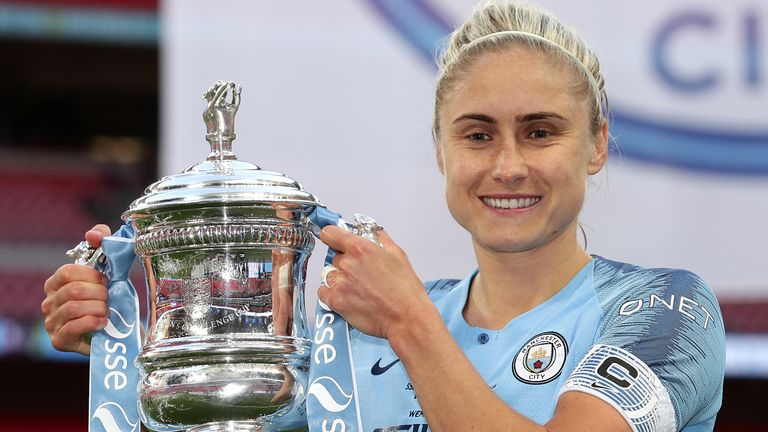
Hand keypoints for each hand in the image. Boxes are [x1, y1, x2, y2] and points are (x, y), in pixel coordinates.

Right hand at [41, 224, 110, 354]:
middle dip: (99, 293)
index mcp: (56, 283)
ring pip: (75, 308)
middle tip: (109, 298)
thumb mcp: (108, 271)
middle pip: (74, 290)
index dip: (90, 274)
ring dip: (98, 308)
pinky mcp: (59, 340)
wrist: (116, 333)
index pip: (67, 271)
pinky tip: (102, 323)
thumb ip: (102, 245)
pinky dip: (93, 322)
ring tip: (107, 311)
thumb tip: (94, 233)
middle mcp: (49, 302)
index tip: (105, 280)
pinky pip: (75, 327)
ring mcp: (52, 322)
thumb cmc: (108, 300)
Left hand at [316, 226, 431, 339]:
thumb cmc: (405, 289)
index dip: (332, 237)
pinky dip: (331, 294)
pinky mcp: (336, 301)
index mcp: (360, 248)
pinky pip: (324, 292)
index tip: (335, 241)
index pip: (330, 234)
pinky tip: (348, 297)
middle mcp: (347, 263)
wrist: (406, 317)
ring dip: (338, 279)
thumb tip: (375, 232)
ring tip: (357, 288)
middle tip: (361, 274)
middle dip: (345, 263)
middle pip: (334, 257)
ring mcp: (339, 283)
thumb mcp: (398, 255)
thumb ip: (382, 240)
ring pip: (328, 275)